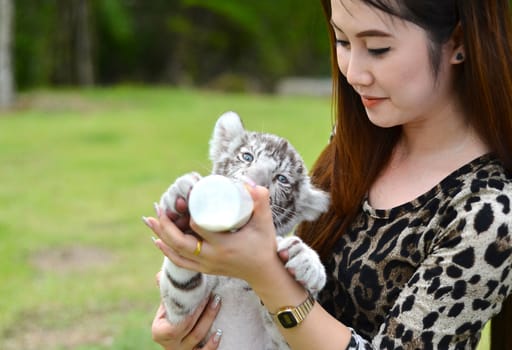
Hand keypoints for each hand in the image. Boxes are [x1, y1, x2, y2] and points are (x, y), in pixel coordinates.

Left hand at [146, 184, 280, 287]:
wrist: (264, 273)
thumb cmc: (264, 245)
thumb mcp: (264, 223)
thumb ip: (261, 201)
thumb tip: (248, 181)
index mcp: (223, 245)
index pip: (198, 229)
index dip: (188, 215)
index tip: (185, 200)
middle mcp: (211, 258)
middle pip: (180, 243)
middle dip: (165, 226)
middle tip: (158, 209)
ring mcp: (206, 265)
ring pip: (176, 253)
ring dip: (161, 236)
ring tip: (150, 220)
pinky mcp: (204, 269)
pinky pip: (180, 262)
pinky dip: (167, 251)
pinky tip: (157, 241)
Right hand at [152, 273, 222, 349]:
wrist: (176, 333)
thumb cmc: (173, 315)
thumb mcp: (167, 306)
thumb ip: (167, 292)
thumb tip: (160, 275)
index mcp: (159, 332)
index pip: (174, 325)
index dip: (188, 311)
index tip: (198, 295)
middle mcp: (170, 345)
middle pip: (189, 328)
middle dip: (202, 310)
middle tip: (213, 294)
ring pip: (198, 337)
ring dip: (209, 319)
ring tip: (217, 302)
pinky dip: (212, 344)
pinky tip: (220, 333)